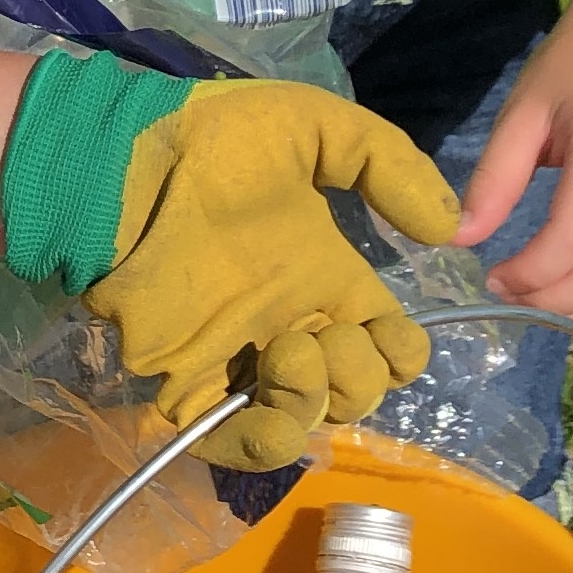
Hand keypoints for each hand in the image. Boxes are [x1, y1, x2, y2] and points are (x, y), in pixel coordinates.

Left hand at [92, 83, 459, 472]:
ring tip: (288, 354)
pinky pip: (236, 443)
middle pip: (358, 392)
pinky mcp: (189, 380)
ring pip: (308, 421)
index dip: (400, 352)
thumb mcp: (315, 127)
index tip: (383, 327)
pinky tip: (267, 410)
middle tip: (324, 333)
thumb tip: (447, 229)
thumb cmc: (216, 141)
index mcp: (327, 279)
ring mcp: (242, 358)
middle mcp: (292, 326)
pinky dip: (261, 445)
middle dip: (359, 376)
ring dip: (317, 399)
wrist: (126, 163)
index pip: (389, 348)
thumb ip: (387, 165)